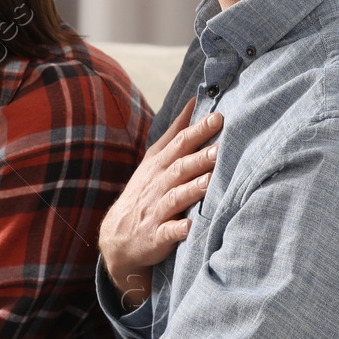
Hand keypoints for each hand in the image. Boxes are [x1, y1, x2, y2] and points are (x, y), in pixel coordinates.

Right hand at [98, 97, 222, 303]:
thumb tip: (194, 102)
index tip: (218, 118)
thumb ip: (175, 133)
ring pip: (175, 197)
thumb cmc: (145, 193)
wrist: (117, 236)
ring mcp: (156, 211)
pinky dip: (178, 230)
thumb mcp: (155, 160)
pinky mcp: (156, 236)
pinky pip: (167, 233)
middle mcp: (158, 185)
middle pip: (180, 168)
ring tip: (209, 182)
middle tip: (221, 148)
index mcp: (159, 165)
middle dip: (199, 158)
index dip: (198, 131)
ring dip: (192, 189)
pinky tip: (190, 228)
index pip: (180, 144)